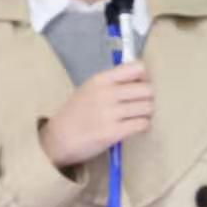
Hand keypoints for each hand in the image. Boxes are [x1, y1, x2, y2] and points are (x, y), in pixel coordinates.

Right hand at [39, 62, 153, 167]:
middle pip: (147, 90)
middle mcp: (106, 93)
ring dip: (146, 113)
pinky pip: (142, 124)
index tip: (139, 86)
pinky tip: (136, 127)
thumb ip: (113, 82)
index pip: (137, 68)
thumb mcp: (90, 89)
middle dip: (148, 98)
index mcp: (101, 79)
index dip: (144, 78)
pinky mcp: (113, 132)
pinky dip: (143, 126)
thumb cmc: (77, 113)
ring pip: (147, 108)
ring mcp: (110, 113)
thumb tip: (143, 78)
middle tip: (141, 105)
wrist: (58, 138)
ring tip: (138, 117)